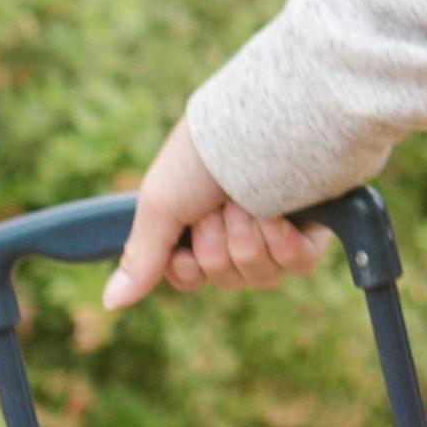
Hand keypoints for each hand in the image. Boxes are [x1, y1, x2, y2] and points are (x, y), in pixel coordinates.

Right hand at [102, 112, 336, 316]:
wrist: (262, 125)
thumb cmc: (205, 157)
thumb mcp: (160, 205)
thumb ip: (140, 257)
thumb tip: (113, 302)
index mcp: (198, 219)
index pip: (190, 276)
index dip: (188, 269)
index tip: (184, 248)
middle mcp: (237, 227)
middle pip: (226, 278)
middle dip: (218, 244)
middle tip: (219, 206)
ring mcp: (277, 229)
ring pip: (261, 277)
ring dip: (248, 239)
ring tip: (250, 203)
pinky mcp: (313, 229)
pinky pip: (297, 266)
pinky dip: (283, 243)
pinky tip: (279, 217)